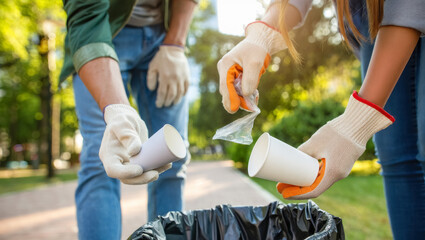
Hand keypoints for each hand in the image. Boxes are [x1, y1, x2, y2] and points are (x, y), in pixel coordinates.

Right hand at [99, 104, 170, 183]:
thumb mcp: (123, 124)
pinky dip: (156, 168)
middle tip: (155, 174)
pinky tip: (167, 164)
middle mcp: (117, 162)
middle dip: (142, 179)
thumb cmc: (123, 119)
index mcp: (108, 155)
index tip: (140, 169)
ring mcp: (127, 163)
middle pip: (127, 178)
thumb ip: (127, 135)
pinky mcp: (138, 161)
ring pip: (138, 176)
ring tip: (166, 166)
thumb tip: (134, 152)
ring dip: (151, 175)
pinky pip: (146, 169)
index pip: (113, 170)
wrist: (127, 118)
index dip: (126, 173)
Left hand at [147, 45, 189, 107]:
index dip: (160, 101)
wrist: (173, 49)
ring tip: (172, 103)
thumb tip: (152, 90)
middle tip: (164, 104)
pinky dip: (183, 94)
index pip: (162, 93)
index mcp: (164, 77)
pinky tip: (180, 96)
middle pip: (171, 95)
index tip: (158, 105)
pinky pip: (186, 88)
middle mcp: (174, 79)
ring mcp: (181, 78)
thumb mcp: (152, 67)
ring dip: (176, 100)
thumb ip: (150, 79)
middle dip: (167, 102)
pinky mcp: (187, 76)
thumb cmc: (160, 58)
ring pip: (179, 93)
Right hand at [217, 21, 286, 112]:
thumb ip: (250, 79)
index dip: (230, 98)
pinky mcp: (235, 76)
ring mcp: (228, 73)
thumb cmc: (257, 49)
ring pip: (233, 91)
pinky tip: (254, 94)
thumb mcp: (255, 63)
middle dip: (237, 100)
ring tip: (255, 100)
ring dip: (243, 97)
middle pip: (227, 91)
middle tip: (251, 107)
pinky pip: (238, 89)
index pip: (225, 86)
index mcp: (225, 65)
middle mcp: (224, 70)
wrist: (261, 41)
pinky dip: (245, 93)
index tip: (234, 110)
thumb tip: (245, 95)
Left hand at [277, 91, 394, 198]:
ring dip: (306, 183)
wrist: (358, 124)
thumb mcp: (314, 142)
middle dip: (298, 189)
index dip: (297, 194)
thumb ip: (302, 151)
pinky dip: (315, 177)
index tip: (284, 192)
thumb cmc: (336, 133)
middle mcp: (339, 175)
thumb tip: (290, 157)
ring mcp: (342, 170)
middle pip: (316, 188)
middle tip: (283, 186)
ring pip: (321, 182)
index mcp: (332, 173)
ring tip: (291, 181)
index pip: (313, 191)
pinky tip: (305, 173)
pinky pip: (327, 175)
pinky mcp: (343, 164)